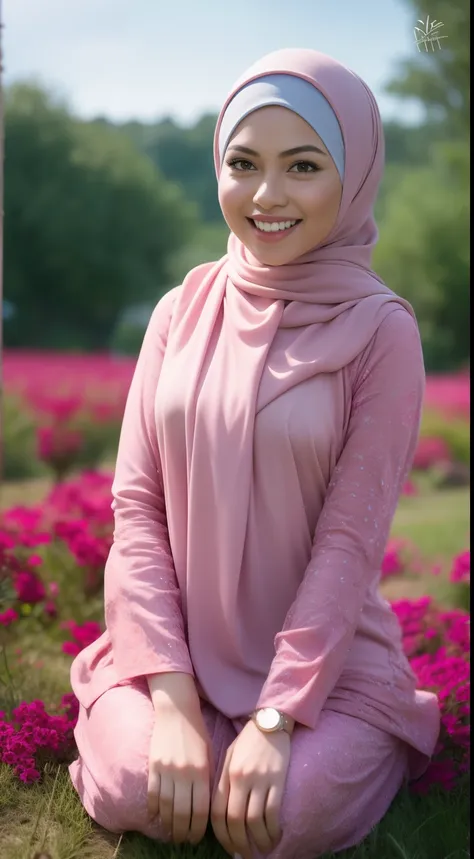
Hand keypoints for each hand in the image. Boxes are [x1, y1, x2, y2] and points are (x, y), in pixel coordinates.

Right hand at [147, 703, 212, 844]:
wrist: (177, 711)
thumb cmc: (197, 734)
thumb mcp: (209, 755)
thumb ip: (207, 780)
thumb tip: (205, 808)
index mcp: (201, 772)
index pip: (199, 811)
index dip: (197, 829)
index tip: (196, 838)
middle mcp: (184, 773)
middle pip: (181, 813)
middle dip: (182, 832)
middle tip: (183, 840)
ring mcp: (167, 770)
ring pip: (165, 807)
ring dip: (167, 824)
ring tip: (170, 833)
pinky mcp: (153, 765)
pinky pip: (152, 794)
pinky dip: (153, 809)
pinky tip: (155, 817)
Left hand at [211, 719, 290, 857]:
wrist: (270, 721)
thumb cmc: (248, 741)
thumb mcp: (230, 757)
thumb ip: (224, 782)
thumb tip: (222, 815)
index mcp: (227, 774)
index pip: (219, 814)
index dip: (223, 836)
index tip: (230, 849)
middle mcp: (241, 778)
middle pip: (236, 820)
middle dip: (240, 844)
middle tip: (246, 855)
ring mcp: (260, 779)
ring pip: (255, 820)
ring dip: (258, 841)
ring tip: (262, 850)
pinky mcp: (278, 779)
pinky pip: (273, 811)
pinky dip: (273, 829)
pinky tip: (275, 836)